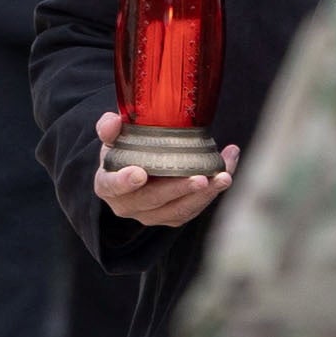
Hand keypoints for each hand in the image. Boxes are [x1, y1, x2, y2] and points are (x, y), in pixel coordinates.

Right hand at [91, 109, 232, 228]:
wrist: (135, 169)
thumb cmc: (124, 152)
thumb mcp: (113, 138)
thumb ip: (110, 128)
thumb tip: (114, 119)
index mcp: (108, 186)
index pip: (113, 186)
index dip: (125, 182)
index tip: (140, 173)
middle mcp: (129, 206)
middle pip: (153, 200)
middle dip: (179, 189)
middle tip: (200, 178)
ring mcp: (152, 215)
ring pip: (179, 210)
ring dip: (204, 195)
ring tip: (224, 176)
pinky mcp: (173, 217)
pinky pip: (194, 209)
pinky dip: (213, 192)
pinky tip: (227, 170)